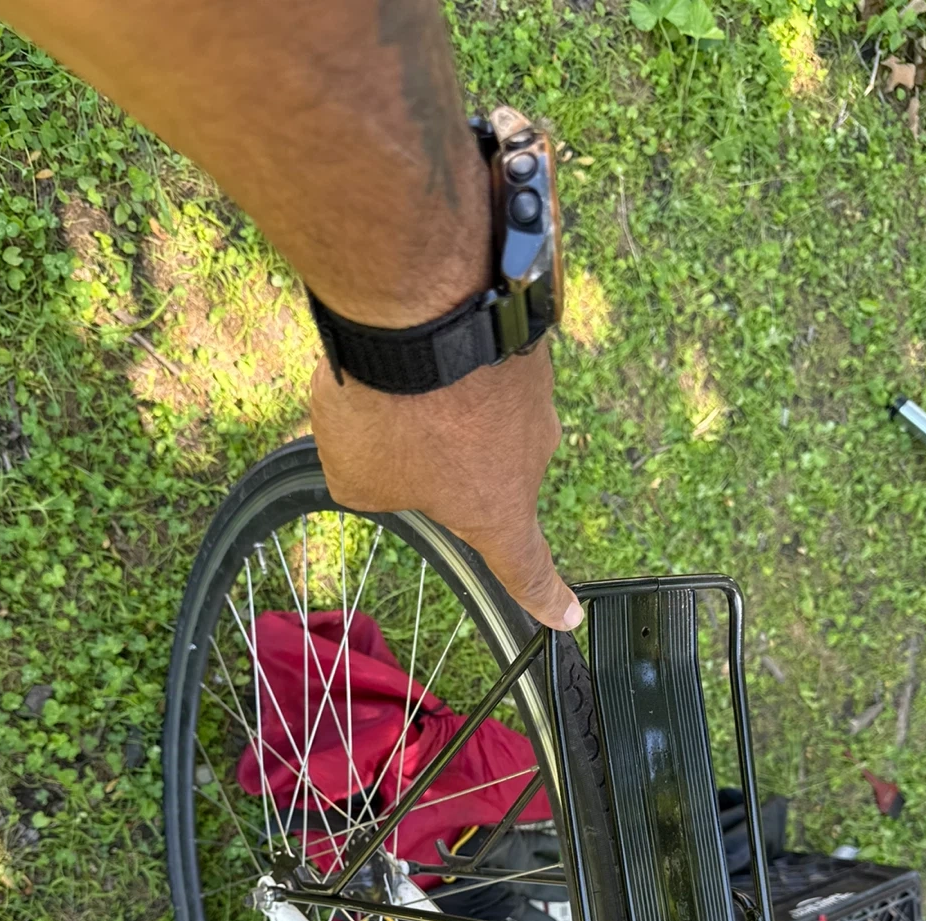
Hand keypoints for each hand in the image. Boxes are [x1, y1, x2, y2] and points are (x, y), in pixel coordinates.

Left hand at [310, 341, 581, 631]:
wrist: (424, 300)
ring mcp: (536, 393)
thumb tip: (392, 467)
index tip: (568, 616)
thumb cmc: (391, 410)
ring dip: (440, 399)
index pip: (525, 568)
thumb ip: (379, 492)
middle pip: (484, 469)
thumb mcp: (357, 478)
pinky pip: (481, 361)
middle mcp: (531, 454)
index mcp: (498, 509)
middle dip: (438, 454)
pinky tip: (416, 334)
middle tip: (387, 427)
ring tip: (394, 373)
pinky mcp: (528, 340)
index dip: (544, 597)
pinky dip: (451, 356)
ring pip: (479, 410)